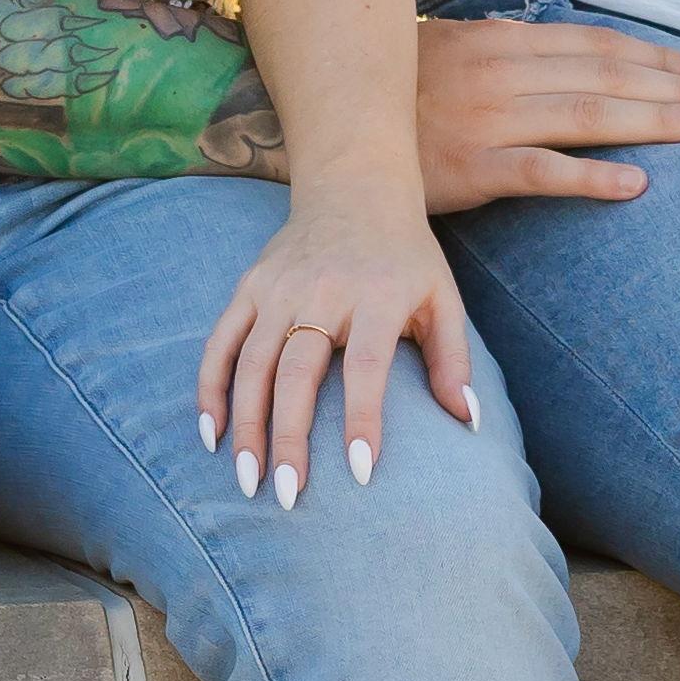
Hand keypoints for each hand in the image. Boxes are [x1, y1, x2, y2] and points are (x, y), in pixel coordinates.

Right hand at [196, 184, 478, 507]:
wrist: (355, 185)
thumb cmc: (406, 255)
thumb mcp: (443, 297)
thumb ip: (453, 359)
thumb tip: (469, 423)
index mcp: (377, 295)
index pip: (366, 365)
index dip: (362, 418)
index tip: (360, 471)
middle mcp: (322, 290)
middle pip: (298, 370)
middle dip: (290, 436)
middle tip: (288, 495)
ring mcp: (278, 287)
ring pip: (252, 362)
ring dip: (246, 424)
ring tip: (248, 480)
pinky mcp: (249, 285)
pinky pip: (220, 341)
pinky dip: (210, 387)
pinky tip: (212, 434)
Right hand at [408, 10, 679, 208]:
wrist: (327, 125)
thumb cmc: (393, 93)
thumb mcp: (451, 52)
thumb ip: (508, 51)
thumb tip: (566, 51)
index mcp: (501, 43)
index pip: (597, 45)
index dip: (658, 58)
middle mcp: (501, 72)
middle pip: (608, 75)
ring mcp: (487, 118)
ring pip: (589, 114)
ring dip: (659, 121)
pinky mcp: (470, 168)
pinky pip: (540, 171)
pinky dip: (591, 175)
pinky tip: (638, 184)